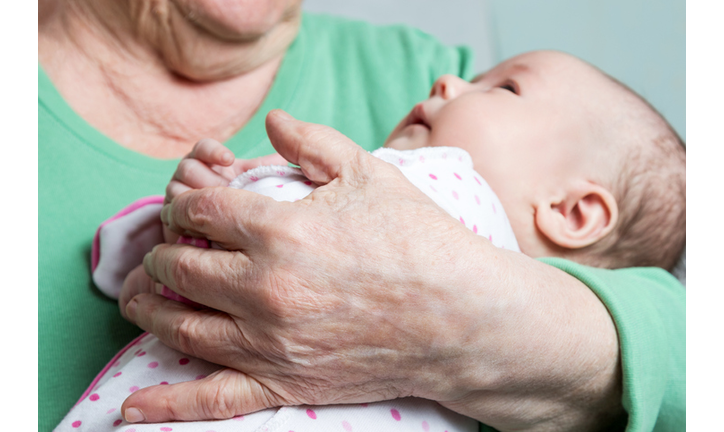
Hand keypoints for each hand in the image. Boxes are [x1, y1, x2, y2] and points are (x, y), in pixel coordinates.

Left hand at [120, 110, 623, 430]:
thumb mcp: (370, 173)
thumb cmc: (419, 241)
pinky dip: (168, 404)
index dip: (185, 201)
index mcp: (280, 231)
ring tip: (139, 295)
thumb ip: (314, 141)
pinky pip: (212, 400)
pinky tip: (133, 407)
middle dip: (163, 250)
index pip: (199, 211)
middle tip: (167, 246)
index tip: (190, 203)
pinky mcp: (284, 383)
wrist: (462, 317)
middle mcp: (263, 288)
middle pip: (177, 266)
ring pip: (179, 325)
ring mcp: (269, 342)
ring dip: (149, 306)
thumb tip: (272, 120)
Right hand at [163, 138, 287, 242]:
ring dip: (196, 201)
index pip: (203, 149)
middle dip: (206, 179)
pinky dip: (184, 221)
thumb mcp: (256, 185)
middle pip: (188, 168)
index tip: (229, 159)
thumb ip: (266, 170)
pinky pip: (171, 216)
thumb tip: (282, 160)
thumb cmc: (247, 206)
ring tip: (217, 214)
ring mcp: (179, 197)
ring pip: (176, 191)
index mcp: (212, 164)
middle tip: (225, 193)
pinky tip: (202, 230)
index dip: (212, 151)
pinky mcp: (172, 220)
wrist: (225, 240)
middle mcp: (192, 177)